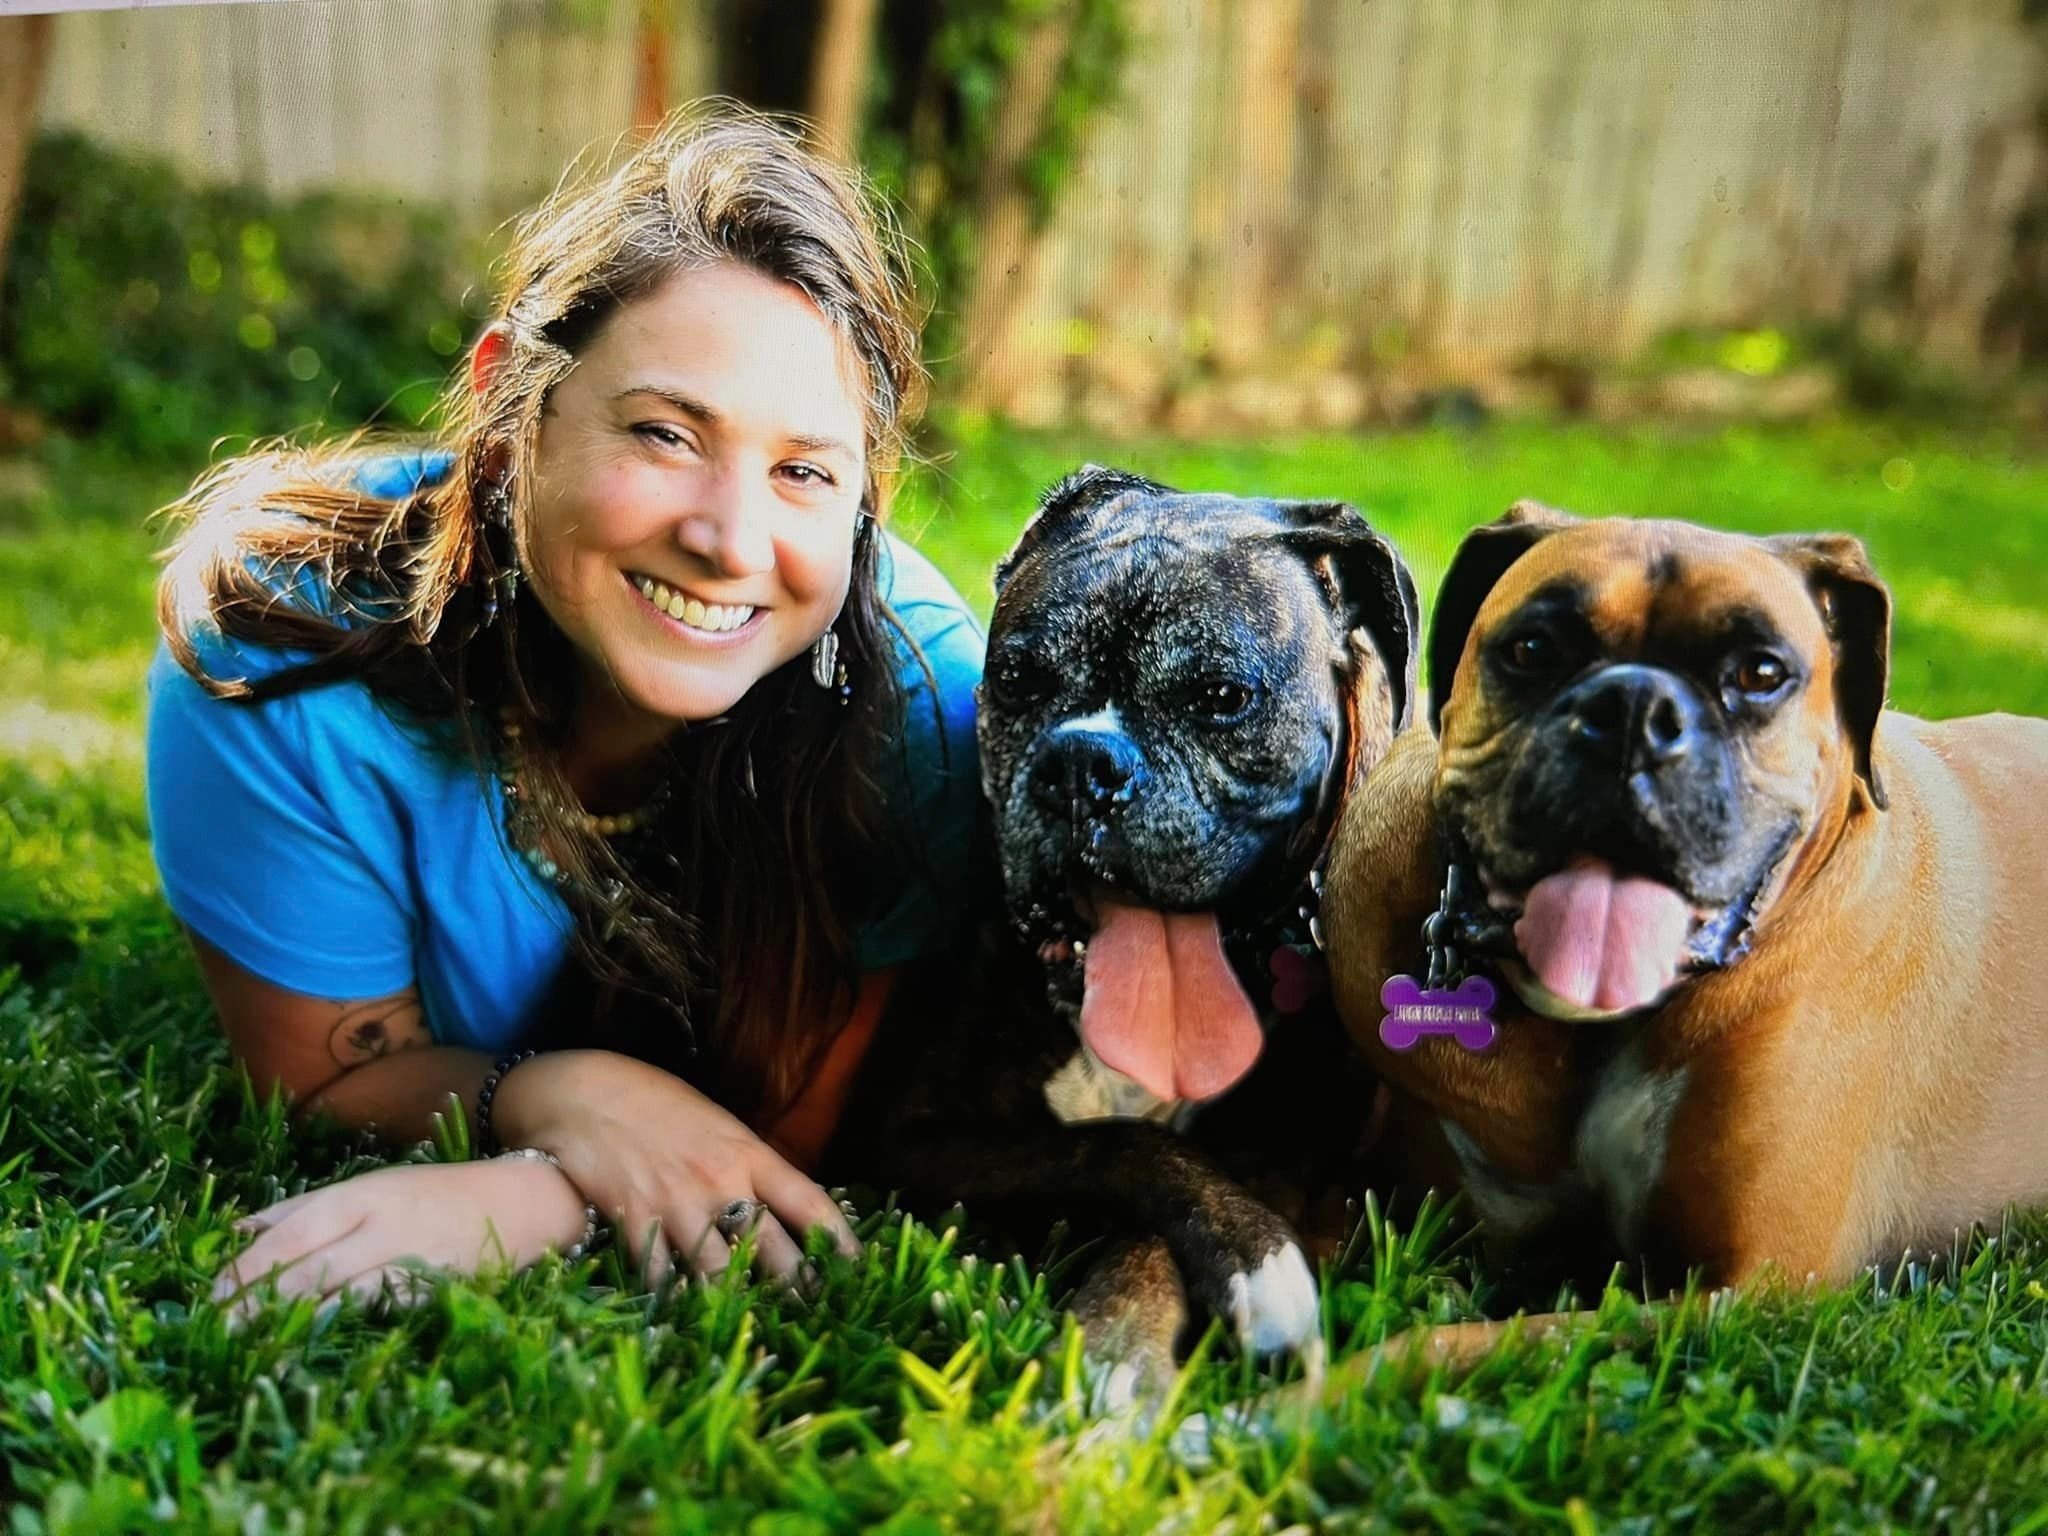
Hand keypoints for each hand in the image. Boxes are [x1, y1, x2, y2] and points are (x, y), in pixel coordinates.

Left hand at [210, 1156, 588, 1323]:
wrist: (525, 1199)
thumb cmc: (436, 1196)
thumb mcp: (367, 1188)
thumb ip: (301, 1210)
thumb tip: (234, 1232)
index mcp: (356, 1195)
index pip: (288, 1233)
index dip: (246, 1268)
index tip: (207, 1300)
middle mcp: (378, 1222)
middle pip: (306, 1265)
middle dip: (256, 1301)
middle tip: (213, 1333)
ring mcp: (408, 1255)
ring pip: (339, 1290)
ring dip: (292, 1319)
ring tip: (252, 1346)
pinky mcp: (435, 1285)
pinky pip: (381, 1307)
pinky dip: (346, 1324)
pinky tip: (318, 1341)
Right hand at [490, 1049, 859, 1288]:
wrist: (585, 1091)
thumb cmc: (657, 1105)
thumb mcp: (717, 1125)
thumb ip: (749, 1165)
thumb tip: (783, 1206)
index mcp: (749, 1154)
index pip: (808, 1201)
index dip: (838, 1239)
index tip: (857, 1270)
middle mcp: (720, 1180)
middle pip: (771, 1247)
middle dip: (796, 1288)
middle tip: (815, 1318)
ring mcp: (676, 1203)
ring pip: (718, 1271)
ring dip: (738, 1304)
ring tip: (757, 1330)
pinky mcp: (633, 1220)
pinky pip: (660, 1276)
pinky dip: (673, 1301)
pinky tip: (685, 1321)